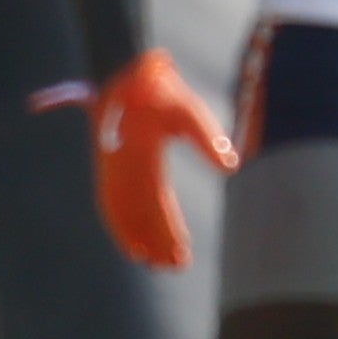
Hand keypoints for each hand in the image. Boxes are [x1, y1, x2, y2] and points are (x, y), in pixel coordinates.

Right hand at [89, 49, 236, 267]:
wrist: (122, 71)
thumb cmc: (161, 89)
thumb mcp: (189, 108)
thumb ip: (208, 137)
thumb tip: (231, 165)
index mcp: (141, 156)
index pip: (155, 203)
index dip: (167, 232)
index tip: (181, 254)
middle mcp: (120, 167)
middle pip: (137, 215)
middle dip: (155, 242)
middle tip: (173, 267)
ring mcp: (110, 168)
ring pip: (120, 212)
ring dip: (135, 238)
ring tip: (151, 262)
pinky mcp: (106, 167)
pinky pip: (109, 202)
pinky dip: (117, 224)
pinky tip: (129, 241)